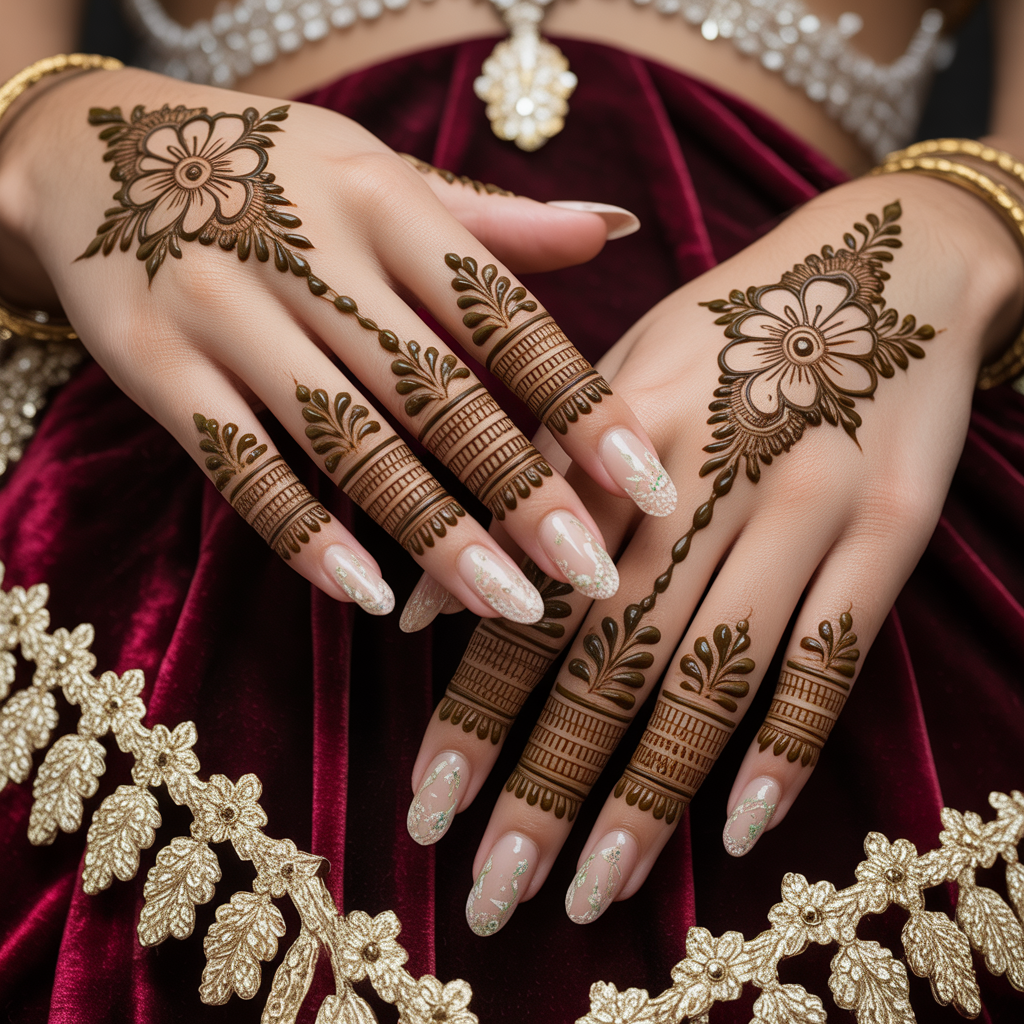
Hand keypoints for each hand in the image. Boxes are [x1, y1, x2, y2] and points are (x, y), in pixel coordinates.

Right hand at [0, 65, 673, 619]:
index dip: (582, 404)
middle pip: (438, 393)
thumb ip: (492, 223)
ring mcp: (226, 310)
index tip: (645, 483)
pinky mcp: (156, 366)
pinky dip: (305, 533)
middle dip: (522, 492)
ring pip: (350, 443)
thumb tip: (612, 232)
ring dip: (435, 533)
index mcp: (385, 201)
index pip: (506, 316)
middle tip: (592, 575)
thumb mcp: (379, 173)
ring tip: (507, 605)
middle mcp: (310, 255)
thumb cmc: (273, 171)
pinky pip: (241, 465)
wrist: (97, 150)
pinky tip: (368, 593)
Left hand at [406, 171, 1023, 931]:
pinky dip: (784, 745)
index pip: (530, 595)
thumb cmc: (724, 326)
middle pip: (613, 655)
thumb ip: (526, 482)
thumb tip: (431, 605)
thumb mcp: (612, 370)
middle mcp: (704, 476)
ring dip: (650, 793)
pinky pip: (832, 654)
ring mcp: (803, 505)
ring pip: (713, 672)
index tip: (430, 805)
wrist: (884, 262)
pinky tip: (736, 828)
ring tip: (594, 890)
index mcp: (617, 432)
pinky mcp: (887, 529)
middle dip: (547, 780)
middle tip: (496, 890)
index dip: (476, 707)